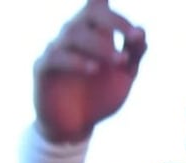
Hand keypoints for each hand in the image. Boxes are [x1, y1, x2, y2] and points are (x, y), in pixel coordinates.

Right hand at [33, 0, 146, 142]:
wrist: (77, 127)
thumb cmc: (100, 96)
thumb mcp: (124, 77)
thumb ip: (134, 55)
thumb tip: (142, 32)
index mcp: (96, 33)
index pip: (98, 5)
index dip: (108, 2)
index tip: (129, 19)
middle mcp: (74, 35)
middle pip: (90, 12)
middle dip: (115, 22)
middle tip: (134, 38)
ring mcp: (57, 49)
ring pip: (74, 33)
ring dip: (100, 46)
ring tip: (120, 62)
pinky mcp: (43, 67)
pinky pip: (56, 56)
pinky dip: (76, 61)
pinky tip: (94, 69)